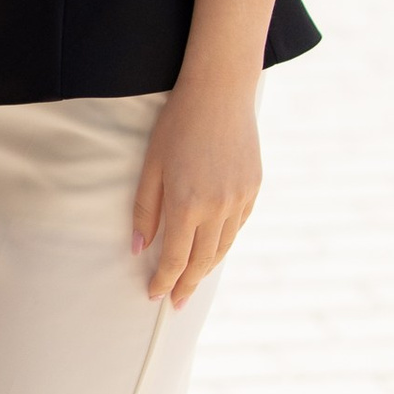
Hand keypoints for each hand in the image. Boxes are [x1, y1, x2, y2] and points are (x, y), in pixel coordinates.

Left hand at [131, 73, 261, 308]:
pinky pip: (238, 226)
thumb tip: (139, 249)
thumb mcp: (151, 165)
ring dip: (207, 267)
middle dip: (187, 284)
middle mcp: (218, 207)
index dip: (164, 282)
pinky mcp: (253, 188)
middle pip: (202, 261)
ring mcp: (240, 199)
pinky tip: (214, 247)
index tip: (155, 295)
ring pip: (223, 247)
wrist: (220, 92)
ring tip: (193, 280)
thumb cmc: (178, 124)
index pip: (175, 259)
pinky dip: (225, 241)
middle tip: (176, 301)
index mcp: (187, 204)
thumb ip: (145, 210)